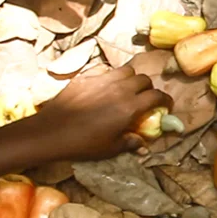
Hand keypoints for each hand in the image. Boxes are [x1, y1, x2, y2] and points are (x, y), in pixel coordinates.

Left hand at [34, 66, 171, 161]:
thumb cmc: (83, 144)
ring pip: (126, 70)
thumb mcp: (110, 148)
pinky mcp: (85, 77)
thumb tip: (142, 144)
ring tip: (126, 89)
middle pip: (143, 79)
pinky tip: (105, 86)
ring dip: (131, 78)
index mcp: (130, 106)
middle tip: (145, 99)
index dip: (165, 100)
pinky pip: (105, 69)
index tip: (166, 106)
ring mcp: (102, 79)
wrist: (50, 132)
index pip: (156, 96)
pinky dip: (111, 76)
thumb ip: (130, 142)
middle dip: (149, 88)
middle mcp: (120, 88)